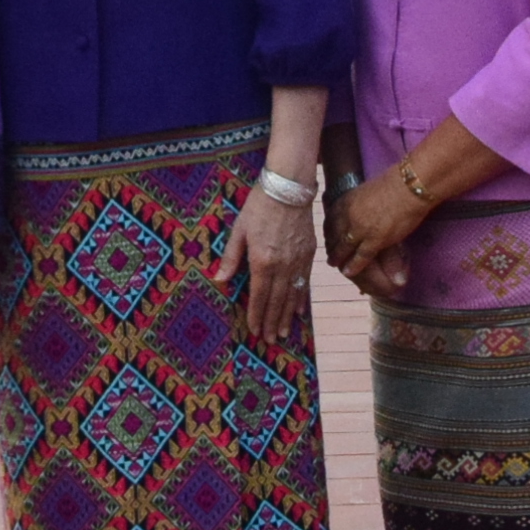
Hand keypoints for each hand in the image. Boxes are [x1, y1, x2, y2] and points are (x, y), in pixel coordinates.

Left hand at [223, 187, 314, 349]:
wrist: (289, 188)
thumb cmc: (259, 207)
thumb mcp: (239, 230)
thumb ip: (231, 258)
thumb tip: (220, 280)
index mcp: (262, 261)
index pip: (259, 296)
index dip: (256, 315)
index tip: (254, 331)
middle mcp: (282, 266)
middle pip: (276, 301)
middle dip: (272, 323)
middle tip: (269, 341)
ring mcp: (298, 261)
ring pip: (292, 296)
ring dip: (287, 317)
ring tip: (283, 333)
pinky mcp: (308, 254)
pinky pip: (304, 283)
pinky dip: (301, 299)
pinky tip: (299, 311)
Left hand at [330, 169, 430, 301]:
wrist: (408, 187)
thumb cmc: (394, 184)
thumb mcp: (367, 189)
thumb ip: (359, 200)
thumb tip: (360, 204)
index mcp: (347, 200)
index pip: (331, 219)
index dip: (328, 230)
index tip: (327, 237)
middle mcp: (348, 215)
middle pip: (334, 235)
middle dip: (331, 246)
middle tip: (329, 254)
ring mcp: (360, 229)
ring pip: (344, 247)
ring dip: (338, 257)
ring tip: (334, 264)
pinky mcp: (374, 240)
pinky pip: (361, 256)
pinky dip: (353, 266)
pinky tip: (348, 272)